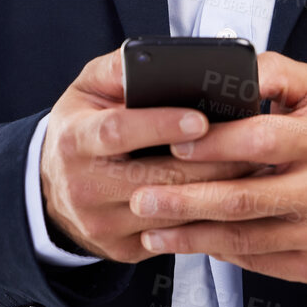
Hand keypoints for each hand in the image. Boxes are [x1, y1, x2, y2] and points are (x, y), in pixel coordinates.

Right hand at [39, 47, 269, 261]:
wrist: (52, 188)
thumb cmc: (80, 127)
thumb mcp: (87, 89)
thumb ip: (117, 70)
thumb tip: (153, 57)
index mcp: (74, 140)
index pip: (117, 132)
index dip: (159, 125)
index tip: (200, 118)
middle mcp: (84, 187)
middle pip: (154, 177)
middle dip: (207, 161)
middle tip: (251, 144)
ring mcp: (103, 224)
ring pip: (171, 212)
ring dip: (216, 191)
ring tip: (254, 168)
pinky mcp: (122, 249)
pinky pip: (174, 235)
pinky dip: (207, 218)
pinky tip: (234, 198)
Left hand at [125, 51, 306, 283]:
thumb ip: (275, 73)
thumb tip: (231, 66)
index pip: (262, 139)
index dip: (215, 143)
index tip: (174, 142)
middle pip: (244, 197)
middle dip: (186, 198)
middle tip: (141, 195)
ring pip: (243, 237)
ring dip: (190, 234)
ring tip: (150, 225)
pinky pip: (255, 260)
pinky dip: (215, 251)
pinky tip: (185, 240)